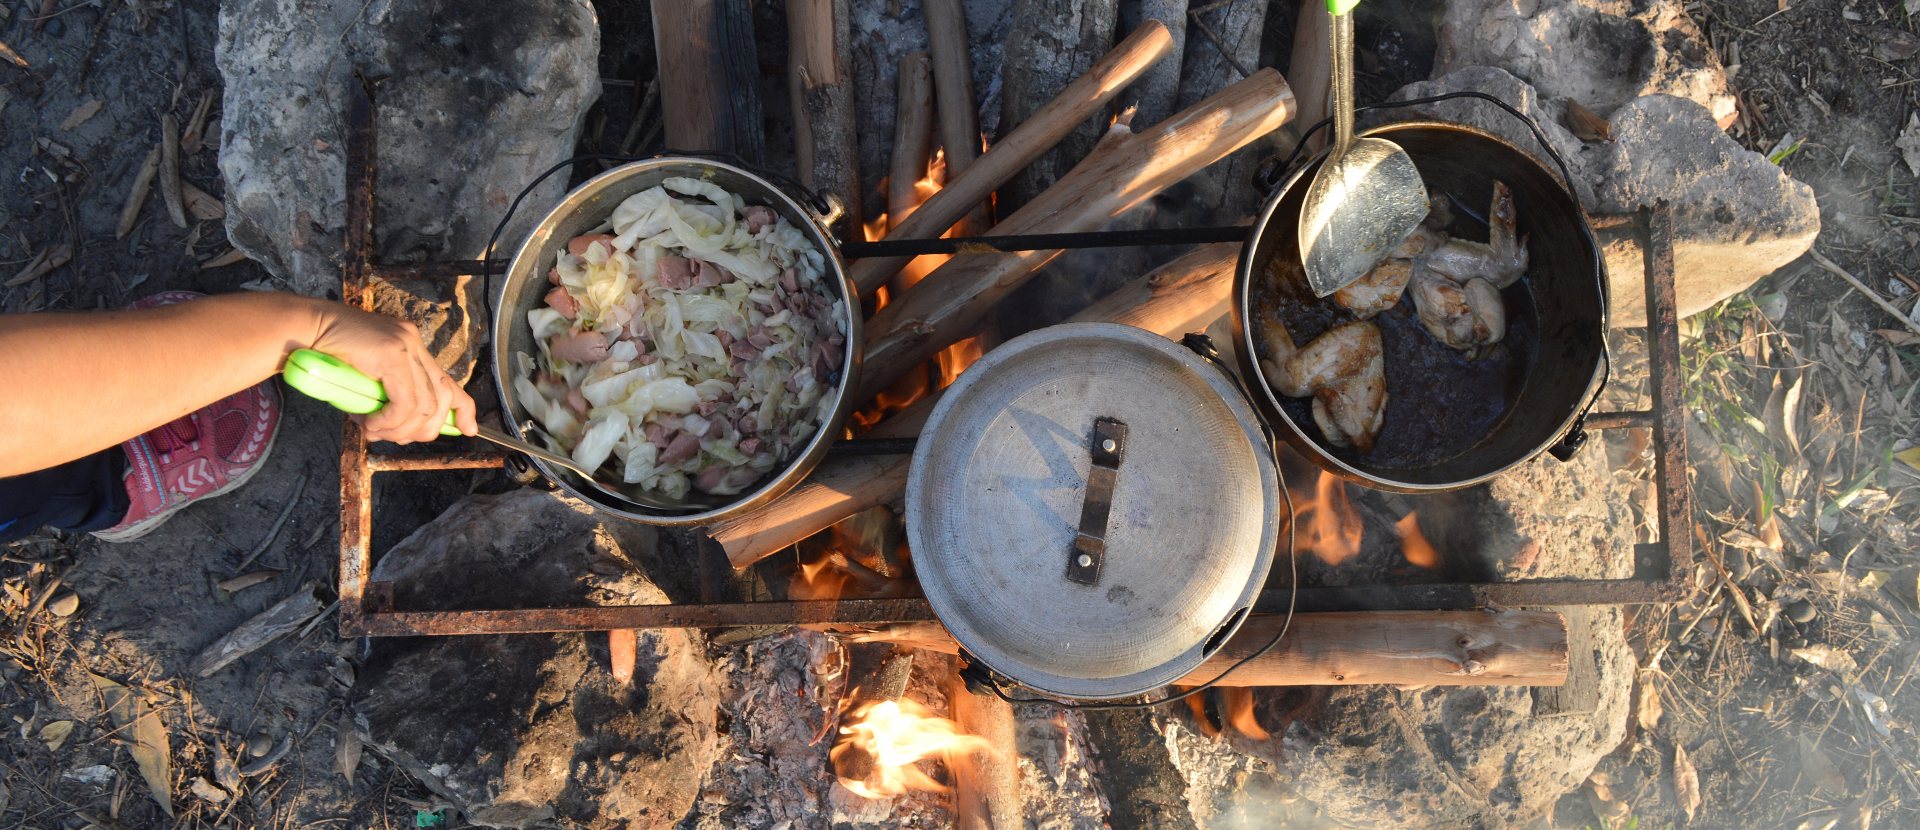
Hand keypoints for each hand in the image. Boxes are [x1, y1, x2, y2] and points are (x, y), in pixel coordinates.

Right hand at [307, 303, 478, 442]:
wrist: (301, 331)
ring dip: (400, 428)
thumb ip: (388, 396)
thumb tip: (407, 429)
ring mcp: (405, 344)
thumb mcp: (366, 381)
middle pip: (441, 397)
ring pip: (424, 404)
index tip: (467, 431)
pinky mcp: (392, 352)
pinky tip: (371, 423)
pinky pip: (404, 401)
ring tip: (375, 431)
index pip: (449, 382)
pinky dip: (390, 420)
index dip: (463, 409)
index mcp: (412, 348)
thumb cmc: (326, 358)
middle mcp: (414, 343)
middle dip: (423, 428)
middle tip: (393, 438)